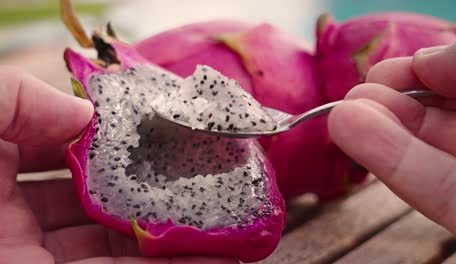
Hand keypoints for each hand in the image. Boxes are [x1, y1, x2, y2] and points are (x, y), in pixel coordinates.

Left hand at [0, 66, 236, 263]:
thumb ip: (14, 98)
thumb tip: (87, 116)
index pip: (64, 151)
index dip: (112, 139)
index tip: (161, 131)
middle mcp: (16, 223)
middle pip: (102, 202)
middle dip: (155, 189)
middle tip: (206, 177)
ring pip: (122, 248)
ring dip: (175, 234)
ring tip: (226, 218)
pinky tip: (214, 256)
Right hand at [328, 36, 455, 245]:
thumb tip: (431, 59)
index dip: (445, 70)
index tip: (413, 64)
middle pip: (452, 119)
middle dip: (400, 101)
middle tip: (360, 92)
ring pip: (437, 156)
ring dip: (381, 129)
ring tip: (341, 114)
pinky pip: (438, 193)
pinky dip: (391, 163)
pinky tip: (349, 132)